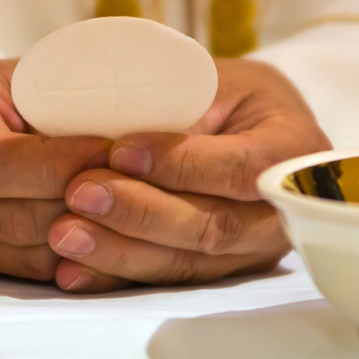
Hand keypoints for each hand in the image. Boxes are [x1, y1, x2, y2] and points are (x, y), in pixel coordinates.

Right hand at [0, 59, 110, 279]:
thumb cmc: (10, 89)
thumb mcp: (29, 79)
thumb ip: (59, 108)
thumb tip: (117, 145)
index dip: (57, 167)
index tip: (107, 152)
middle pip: (11, 219)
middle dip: (77, 206)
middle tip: (124, 186)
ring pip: (22, 252)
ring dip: (79, 235)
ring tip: (117, 209)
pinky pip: (22, 270)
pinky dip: (67, 256)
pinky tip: (97, 233)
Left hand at [48, 58, 331, 292]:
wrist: (237, 122)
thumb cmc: (219, 90)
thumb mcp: (208, 79)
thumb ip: (174, 109)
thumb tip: (113, 148)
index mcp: (293, 147)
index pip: (241, 168)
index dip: (181, 165)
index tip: (119, 152)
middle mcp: (286, 208)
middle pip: (214, 226)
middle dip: (141, 213)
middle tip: (79, 194)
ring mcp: (254, 246)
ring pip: (187, 262)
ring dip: (121, 252)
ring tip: (65, 235)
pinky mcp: (220, 268)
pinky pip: (168, 280)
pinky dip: (118, 276)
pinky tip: (74, 272)